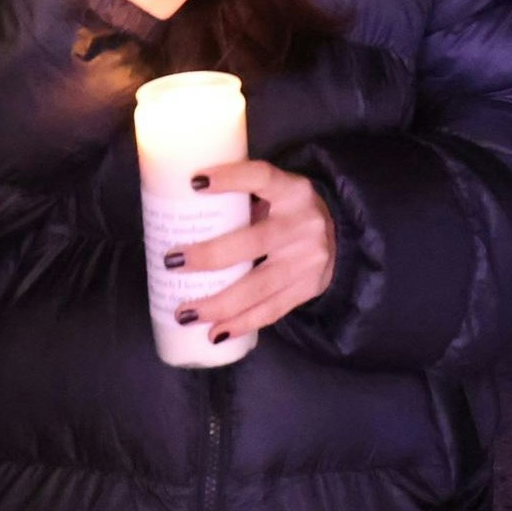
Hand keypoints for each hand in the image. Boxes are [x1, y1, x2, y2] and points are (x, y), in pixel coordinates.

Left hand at [167, 159, 336, 342]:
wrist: (340, 238)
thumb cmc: (289, 212)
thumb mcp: (277, 194)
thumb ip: (243, 201)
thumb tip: (182, 217)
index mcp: (292, 190)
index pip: (262, 176)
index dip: (231, 178)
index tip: (194, 182)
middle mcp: (303, 224)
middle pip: (252, 243)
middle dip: (209, 257)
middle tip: (171, 263)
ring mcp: (307, 261)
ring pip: (258, 287)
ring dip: (218, 304)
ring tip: (184, 313)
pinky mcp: (308, 289)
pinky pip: (271, 311)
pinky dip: (241, 324)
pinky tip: (215, 333)